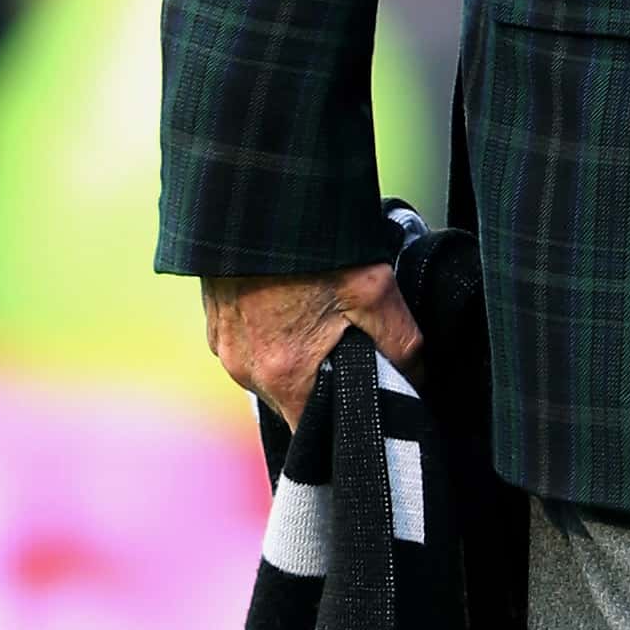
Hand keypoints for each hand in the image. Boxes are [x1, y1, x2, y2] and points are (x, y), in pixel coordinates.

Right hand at [201, 260, 424, 432]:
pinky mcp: (214, 321)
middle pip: (294, 403)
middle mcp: (246, 369)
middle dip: (324, 387)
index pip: (314, 434)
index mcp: (285, 375)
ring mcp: (224, 345)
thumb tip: (414, 380)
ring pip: (271, 373)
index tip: (362, 413)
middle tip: (352, 353)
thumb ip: (402, 346)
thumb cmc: (312, 245)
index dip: (342, 428)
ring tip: (322, 321)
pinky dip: (272, 335)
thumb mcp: (376, 291)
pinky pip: (249, 345)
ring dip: (297, 358)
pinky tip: (293, 305)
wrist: (257, 195)